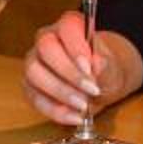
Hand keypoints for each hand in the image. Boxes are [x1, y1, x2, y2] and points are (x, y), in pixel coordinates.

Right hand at [21, 15, 142, 125]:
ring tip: (83, 106)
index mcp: (69, 26)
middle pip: (46, 48)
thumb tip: (96, 64)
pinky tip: (74, 117)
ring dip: (60, 92)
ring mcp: (34, 62)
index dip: (76, 47)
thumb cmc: (104, 70)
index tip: (90, 67)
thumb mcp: (113, 67)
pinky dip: (55, 111)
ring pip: (35, 72)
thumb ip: (105, 64)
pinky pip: (35, 98)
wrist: (100, 85)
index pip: (67, 27)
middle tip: (90, 91)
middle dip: (68, 73)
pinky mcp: (30, 86)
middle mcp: (46, 39)